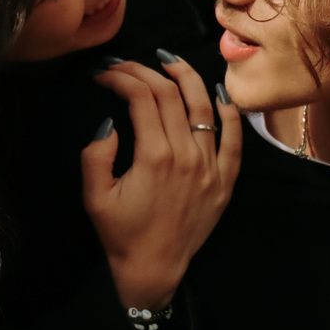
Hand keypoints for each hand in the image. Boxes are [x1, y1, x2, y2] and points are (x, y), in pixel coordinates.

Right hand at [83, 56, 241, 307]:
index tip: (103, 74)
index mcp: (154, 157)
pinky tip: (218, 92)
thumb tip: (109, 123)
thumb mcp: (95, 197)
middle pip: (170, 95)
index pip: (141, 97)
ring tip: (169, 62)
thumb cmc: (122, 234)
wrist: (154, 268)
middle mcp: (187, 156)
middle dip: (144, 71)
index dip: (120, 78)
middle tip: (126, 65)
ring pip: (203, 107)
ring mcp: (210, 167)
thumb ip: (95, 156)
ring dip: (186, 78)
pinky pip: (235, 139)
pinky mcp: (225, 180)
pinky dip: (229, 112)